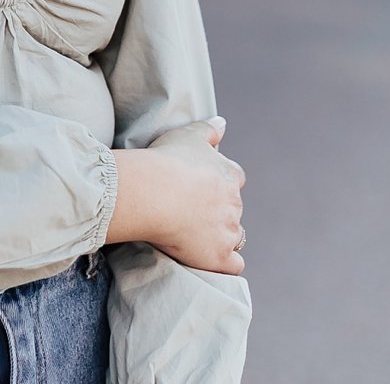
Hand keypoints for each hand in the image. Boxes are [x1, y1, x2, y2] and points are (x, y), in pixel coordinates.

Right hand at [108, 116, 246, 274]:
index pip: (235, 178)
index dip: (219, 184)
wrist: (154, 192)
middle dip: (218, 212)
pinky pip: (233, 265)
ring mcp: (228, 231)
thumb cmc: (167, 161)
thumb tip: (223, 123)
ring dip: (221, 237)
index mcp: (229, 175)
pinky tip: (210, 261)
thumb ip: (209, 129)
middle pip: (233, 210)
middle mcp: (234, 204)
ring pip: (235, 236)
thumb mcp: (189, 135)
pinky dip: (225, 264)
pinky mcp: (219, 256)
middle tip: (189, 213)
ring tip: (195, 237)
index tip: (200, 188)